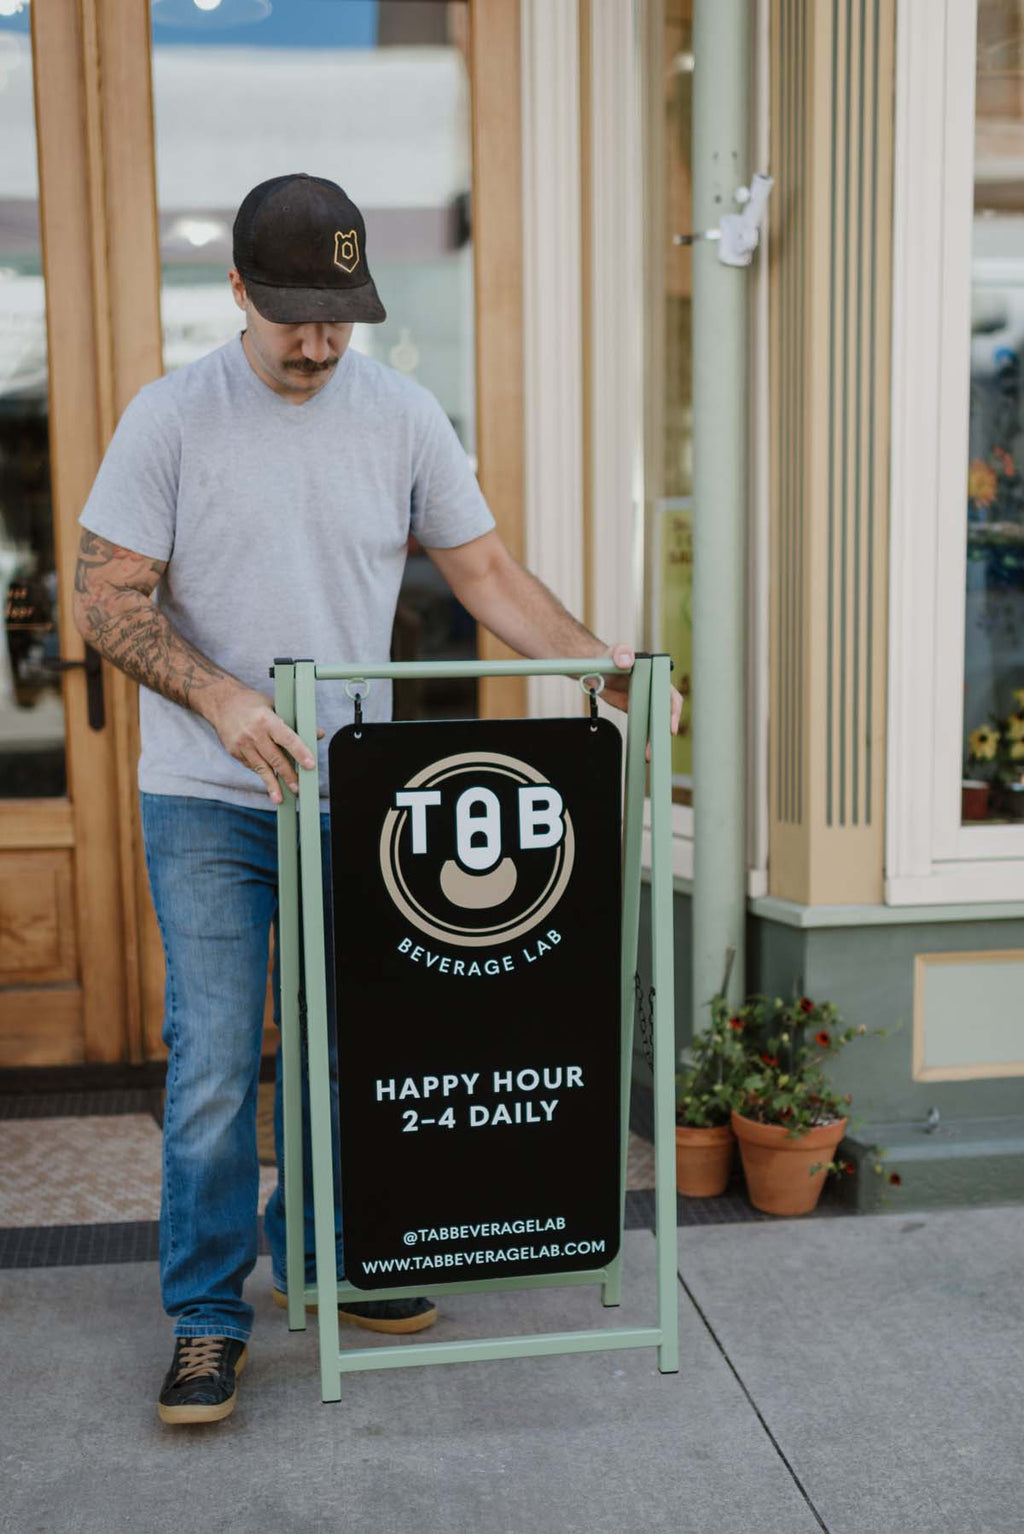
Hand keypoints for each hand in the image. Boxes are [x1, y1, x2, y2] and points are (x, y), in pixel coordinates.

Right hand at [203, 684, 323, 804]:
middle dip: (288, 775)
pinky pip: (252, 766)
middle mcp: (253, 733)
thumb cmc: (251, 703)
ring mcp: (242, 744)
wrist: (221, 703)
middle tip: (298, 788)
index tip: (310, 765)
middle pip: (275, 758)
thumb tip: (317, 734)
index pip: (287, 739)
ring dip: (272, 784)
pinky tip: (269, 779)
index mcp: (266, 719)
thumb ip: (295, 722)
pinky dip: (262, 772)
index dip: (300, 753)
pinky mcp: (234, 752)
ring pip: (261, 768)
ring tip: (280, 797)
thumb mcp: (274, 705)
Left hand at [598, 645, 683, 744]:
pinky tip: (643, 751)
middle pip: (665, 712)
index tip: (669, 726)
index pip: (670, 695)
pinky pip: (645, 724)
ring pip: (656, 721)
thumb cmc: (608, 657)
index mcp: (655, 675)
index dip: (672, 711)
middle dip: (664, 730)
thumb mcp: (614, 653)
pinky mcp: (637, 709)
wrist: (596, 668)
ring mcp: (647, 699)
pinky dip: (645, 737)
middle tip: (659, 745)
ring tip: (649, 755)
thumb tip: (627, 660)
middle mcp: (654, 688)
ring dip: (655, 738)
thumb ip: (620, 652)